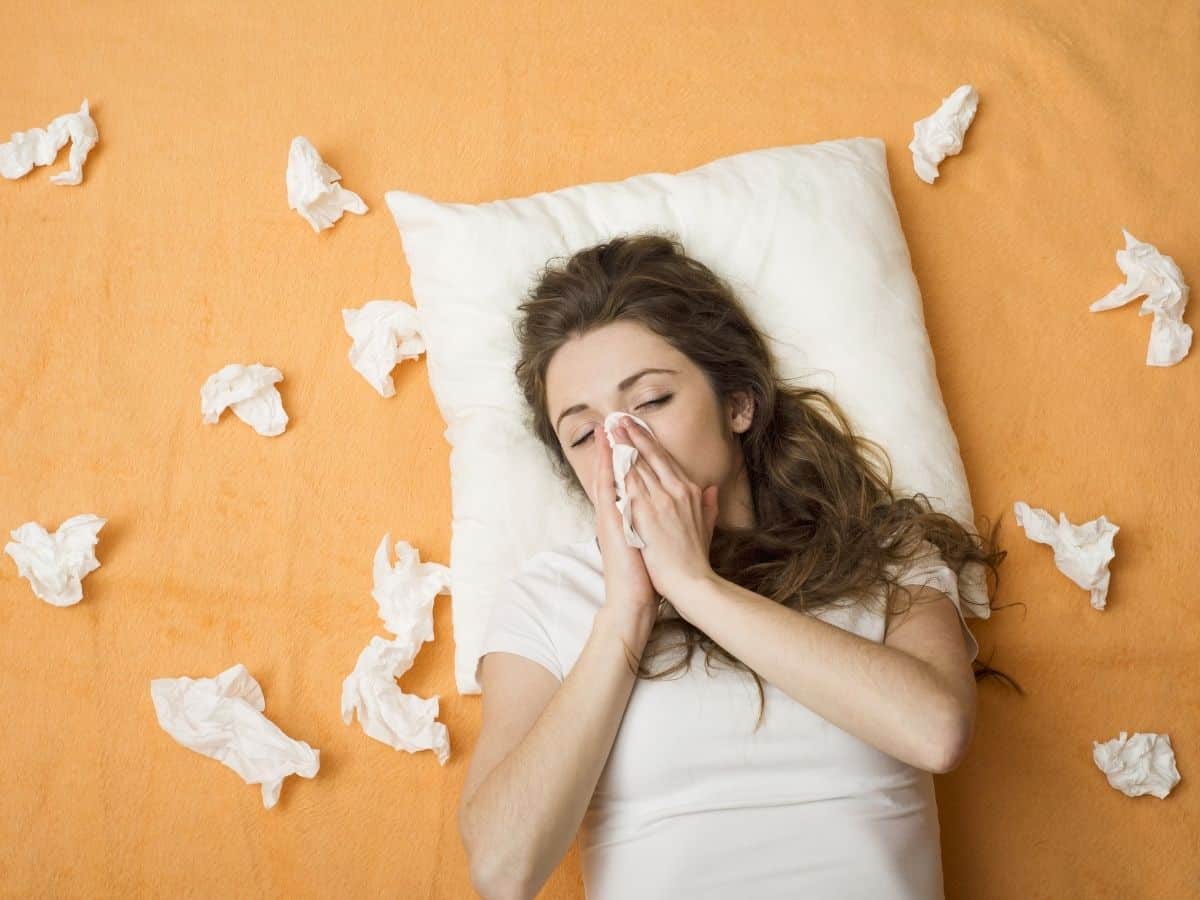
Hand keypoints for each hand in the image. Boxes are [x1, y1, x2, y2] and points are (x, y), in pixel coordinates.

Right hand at [591, 423, 658, 639]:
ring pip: (608, 477)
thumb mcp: (658, 541)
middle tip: (613, 419)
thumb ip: (671, 519)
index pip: (628, 478)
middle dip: (616, 445)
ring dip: (607, 451)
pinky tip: (606, 453)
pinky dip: (605, 471)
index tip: (631, 433)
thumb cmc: (648, 574)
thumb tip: (687, 502)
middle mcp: (616, 513)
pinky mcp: (609, 524)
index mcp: (629, 515)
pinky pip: (606, 491)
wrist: (634, 599)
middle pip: (616, 472)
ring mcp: (610, 518)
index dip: (629, 455)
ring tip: (605, 427)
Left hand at [613, 417, 719, 608]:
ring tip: (611, 429)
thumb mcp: (707, 527)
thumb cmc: (695, 559)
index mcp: (689, 493)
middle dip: (633, 435)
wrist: (691, 582)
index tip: (638, 428)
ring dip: (623, 445)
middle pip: (650, 457)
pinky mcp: (646, 513)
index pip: (665, 460)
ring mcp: (660, 501)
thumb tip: (713, 488)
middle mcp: (675, 492)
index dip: (650, 442)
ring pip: (638, 465)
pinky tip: (610, 453)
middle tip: (619, 419)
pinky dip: (619, 467)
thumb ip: (709, 505)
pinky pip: (629, 484)